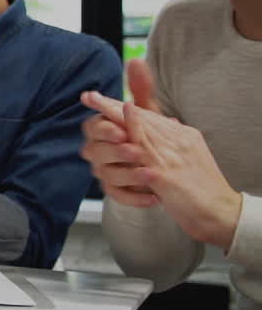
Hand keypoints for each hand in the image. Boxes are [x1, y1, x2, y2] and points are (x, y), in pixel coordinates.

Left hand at [82, 69, 241, 249]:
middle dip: (114, 106)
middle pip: (143, 118)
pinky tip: (120, 128)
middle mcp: (180, 141)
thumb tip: (168, 122)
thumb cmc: (200, 189)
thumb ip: (171, 142)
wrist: (220, 212)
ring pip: (142, 130)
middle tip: (90, 96)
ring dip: (117, 115)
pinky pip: (148, 153)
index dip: (124, 107)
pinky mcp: (168, 174)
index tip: (100, 99)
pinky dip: (136, 137)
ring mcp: (174, 156)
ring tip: (97, 103)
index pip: (151, 116)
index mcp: (184, 137)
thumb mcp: (186, 159)